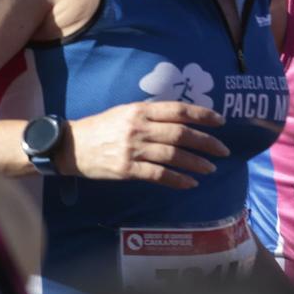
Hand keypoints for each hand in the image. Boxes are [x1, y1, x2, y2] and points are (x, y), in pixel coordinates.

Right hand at [58, 101, 227, 187]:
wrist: (70, 146)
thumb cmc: (100, 128)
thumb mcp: (123, 112)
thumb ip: (149, 115)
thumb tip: (181, 120)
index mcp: (138, 110)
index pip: (178, 110)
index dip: (202, 115)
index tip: (220, 122)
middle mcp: (138, 128)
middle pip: (180, 134)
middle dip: (206, 142)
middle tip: (223, 150)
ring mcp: (132, 149)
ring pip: (173, 156)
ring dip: (196, 163)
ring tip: (210, 168)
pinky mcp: (127, 169)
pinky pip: (158, 175)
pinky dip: (177, 180)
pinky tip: (190, 183)